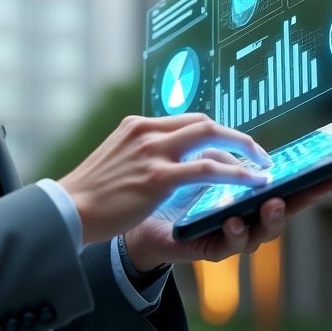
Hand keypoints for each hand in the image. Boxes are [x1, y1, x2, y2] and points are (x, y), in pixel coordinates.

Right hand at [59, 114, 273, 244]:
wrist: (68, 210)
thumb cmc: (90, 194)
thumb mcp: (116, 160)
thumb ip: (140, 153)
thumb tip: (163, 160)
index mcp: (136, 126)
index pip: (187, 120)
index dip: (215, 132)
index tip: (232, 146)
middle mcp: (147, 132)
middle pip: (205, 123)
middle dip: (237, 137)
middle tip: (258, 153)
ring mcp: (152, 152)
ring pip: (211, 139)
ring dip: (244, 152)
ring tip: (263, 168)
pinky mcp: (157, 177)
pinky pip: (207, 170)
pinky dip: (235, 174)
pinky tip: (252, 183)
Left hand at [123, 162, 331, 268]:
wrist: (136, 220)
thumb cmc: (174, 192)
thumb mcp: (200, 167)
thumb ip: (221, 156)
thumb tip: (242, 144)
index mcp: (250, 195)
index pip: (290, 185)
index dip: (318, 179)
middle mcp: (248, 217)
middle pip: (287, 208)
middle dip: (311, 197)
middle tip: (329, 183)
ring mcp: (231, 237)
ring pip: (261, 232)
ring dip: (271, 218)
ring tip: (273, 202)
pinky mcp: (207, 250)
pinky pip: (225, 245)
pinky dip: (233, 233)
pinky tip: (234, 221)